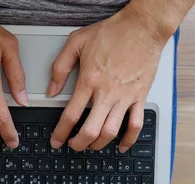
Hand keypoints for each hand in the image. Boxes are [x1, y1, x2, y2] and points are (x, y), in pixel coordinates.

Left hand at [48, 5, 168, 152]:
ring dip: (99, 144)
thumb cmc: (112, 32)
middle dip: (79, 144)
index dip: (61, 133)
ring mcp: (125, 97)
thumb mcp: (76, 42)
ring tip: (91, 145)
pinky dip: (129, 139)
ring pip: (111, 131)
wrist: (142, 27)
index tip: (57, 141)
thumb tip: (51, 90)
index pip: (71, 115)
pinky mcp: (140, 97)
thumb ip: (60, 67)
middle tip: (73, 146)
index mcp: (89, 80)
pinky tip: (121, 146)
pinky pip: (136, 124)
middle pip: (91, 130)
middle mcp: (107, 92)